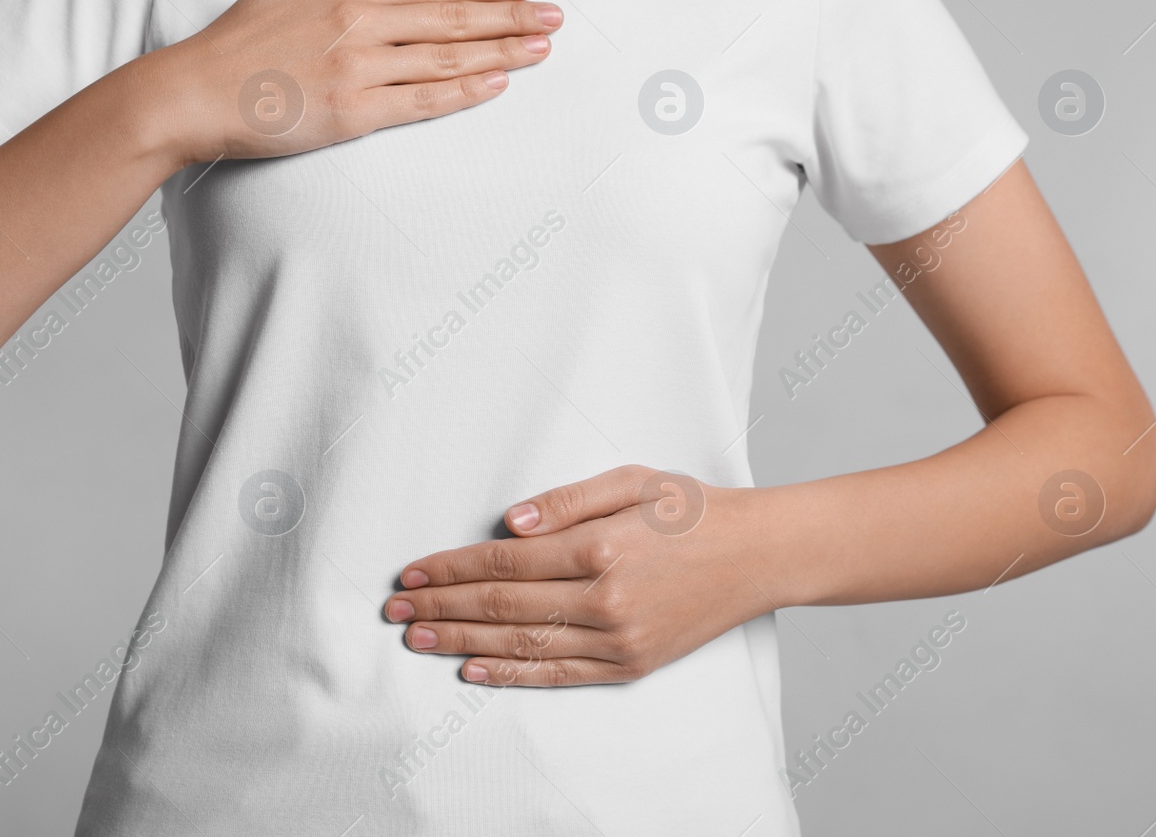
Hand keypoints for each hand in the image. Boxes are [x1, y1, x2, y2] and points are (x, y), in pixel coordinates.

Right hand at [148, 0, 562, 163]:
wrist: (195, 93)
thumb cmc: (236, 44)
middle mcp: (360, 21)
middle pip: (453, 17)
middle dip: (509, 16)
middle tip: (553, 15)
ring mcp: (360, 67)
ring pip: (447, 56)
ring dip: (502, 51)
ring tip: (540, 48)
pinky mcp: (354, 112)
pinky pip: (423, 100)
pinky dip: (465, 90)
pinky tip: (498, 83)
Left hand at [385, 465, 782, 686]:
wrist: (760, 555)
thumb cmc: (693, 510)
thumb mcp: (633, 480)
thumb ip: (565, 501)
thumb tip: (508, 525)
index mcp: (601, 547)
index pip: (503, 564)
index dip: (450, 569)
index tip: (411, 572)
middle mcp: (606, 600)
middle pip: (502, 607)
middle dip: (442, 607)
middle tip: (395, 610)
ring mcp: (619, 639)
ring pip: (522, 645)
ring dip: (461, 643)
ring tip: (417, 638)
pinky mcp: (631, 665)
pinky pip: (558, 675)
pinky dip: (511, 674)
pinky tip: (472, 669)